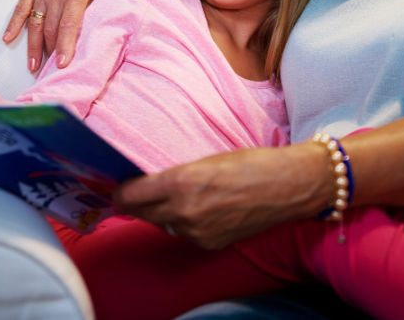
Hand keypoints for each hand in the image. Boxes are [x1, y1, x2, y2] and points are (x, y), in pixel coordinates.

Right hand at [3, 0, 111, 72]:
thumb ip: (92, 11)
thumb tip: (87, 37)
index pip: (69, 24)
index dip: (65, 46)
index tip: (62, 64)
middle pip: (50, 28)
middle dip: (50, 53)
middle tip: (49, 74)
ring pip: (36, 23)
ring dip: (34, 46)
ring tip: (33, 67)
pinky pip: (22, 8)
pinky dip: (14, 24)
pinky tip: (8, 39)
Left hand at [113, 144, 331, 248]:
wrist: (288, 187)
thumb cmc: (251, 163)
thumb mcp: (207, 159)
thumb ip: (177, 174)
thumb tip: (151, 183)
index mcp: (182, 180)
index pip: (133, 194)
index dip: (120, 192)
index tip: (115, 187)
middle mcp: (184, 209)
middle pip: (141, 213)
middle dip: (133, 204)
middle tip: (128, 194)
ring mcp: (197, 231)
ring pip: (162, 224)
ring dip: (157, 213)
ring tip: (162, 199)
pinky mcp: (209, 243)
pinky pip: (183, 234)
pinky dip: (180, 223)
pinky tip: (190, 210)